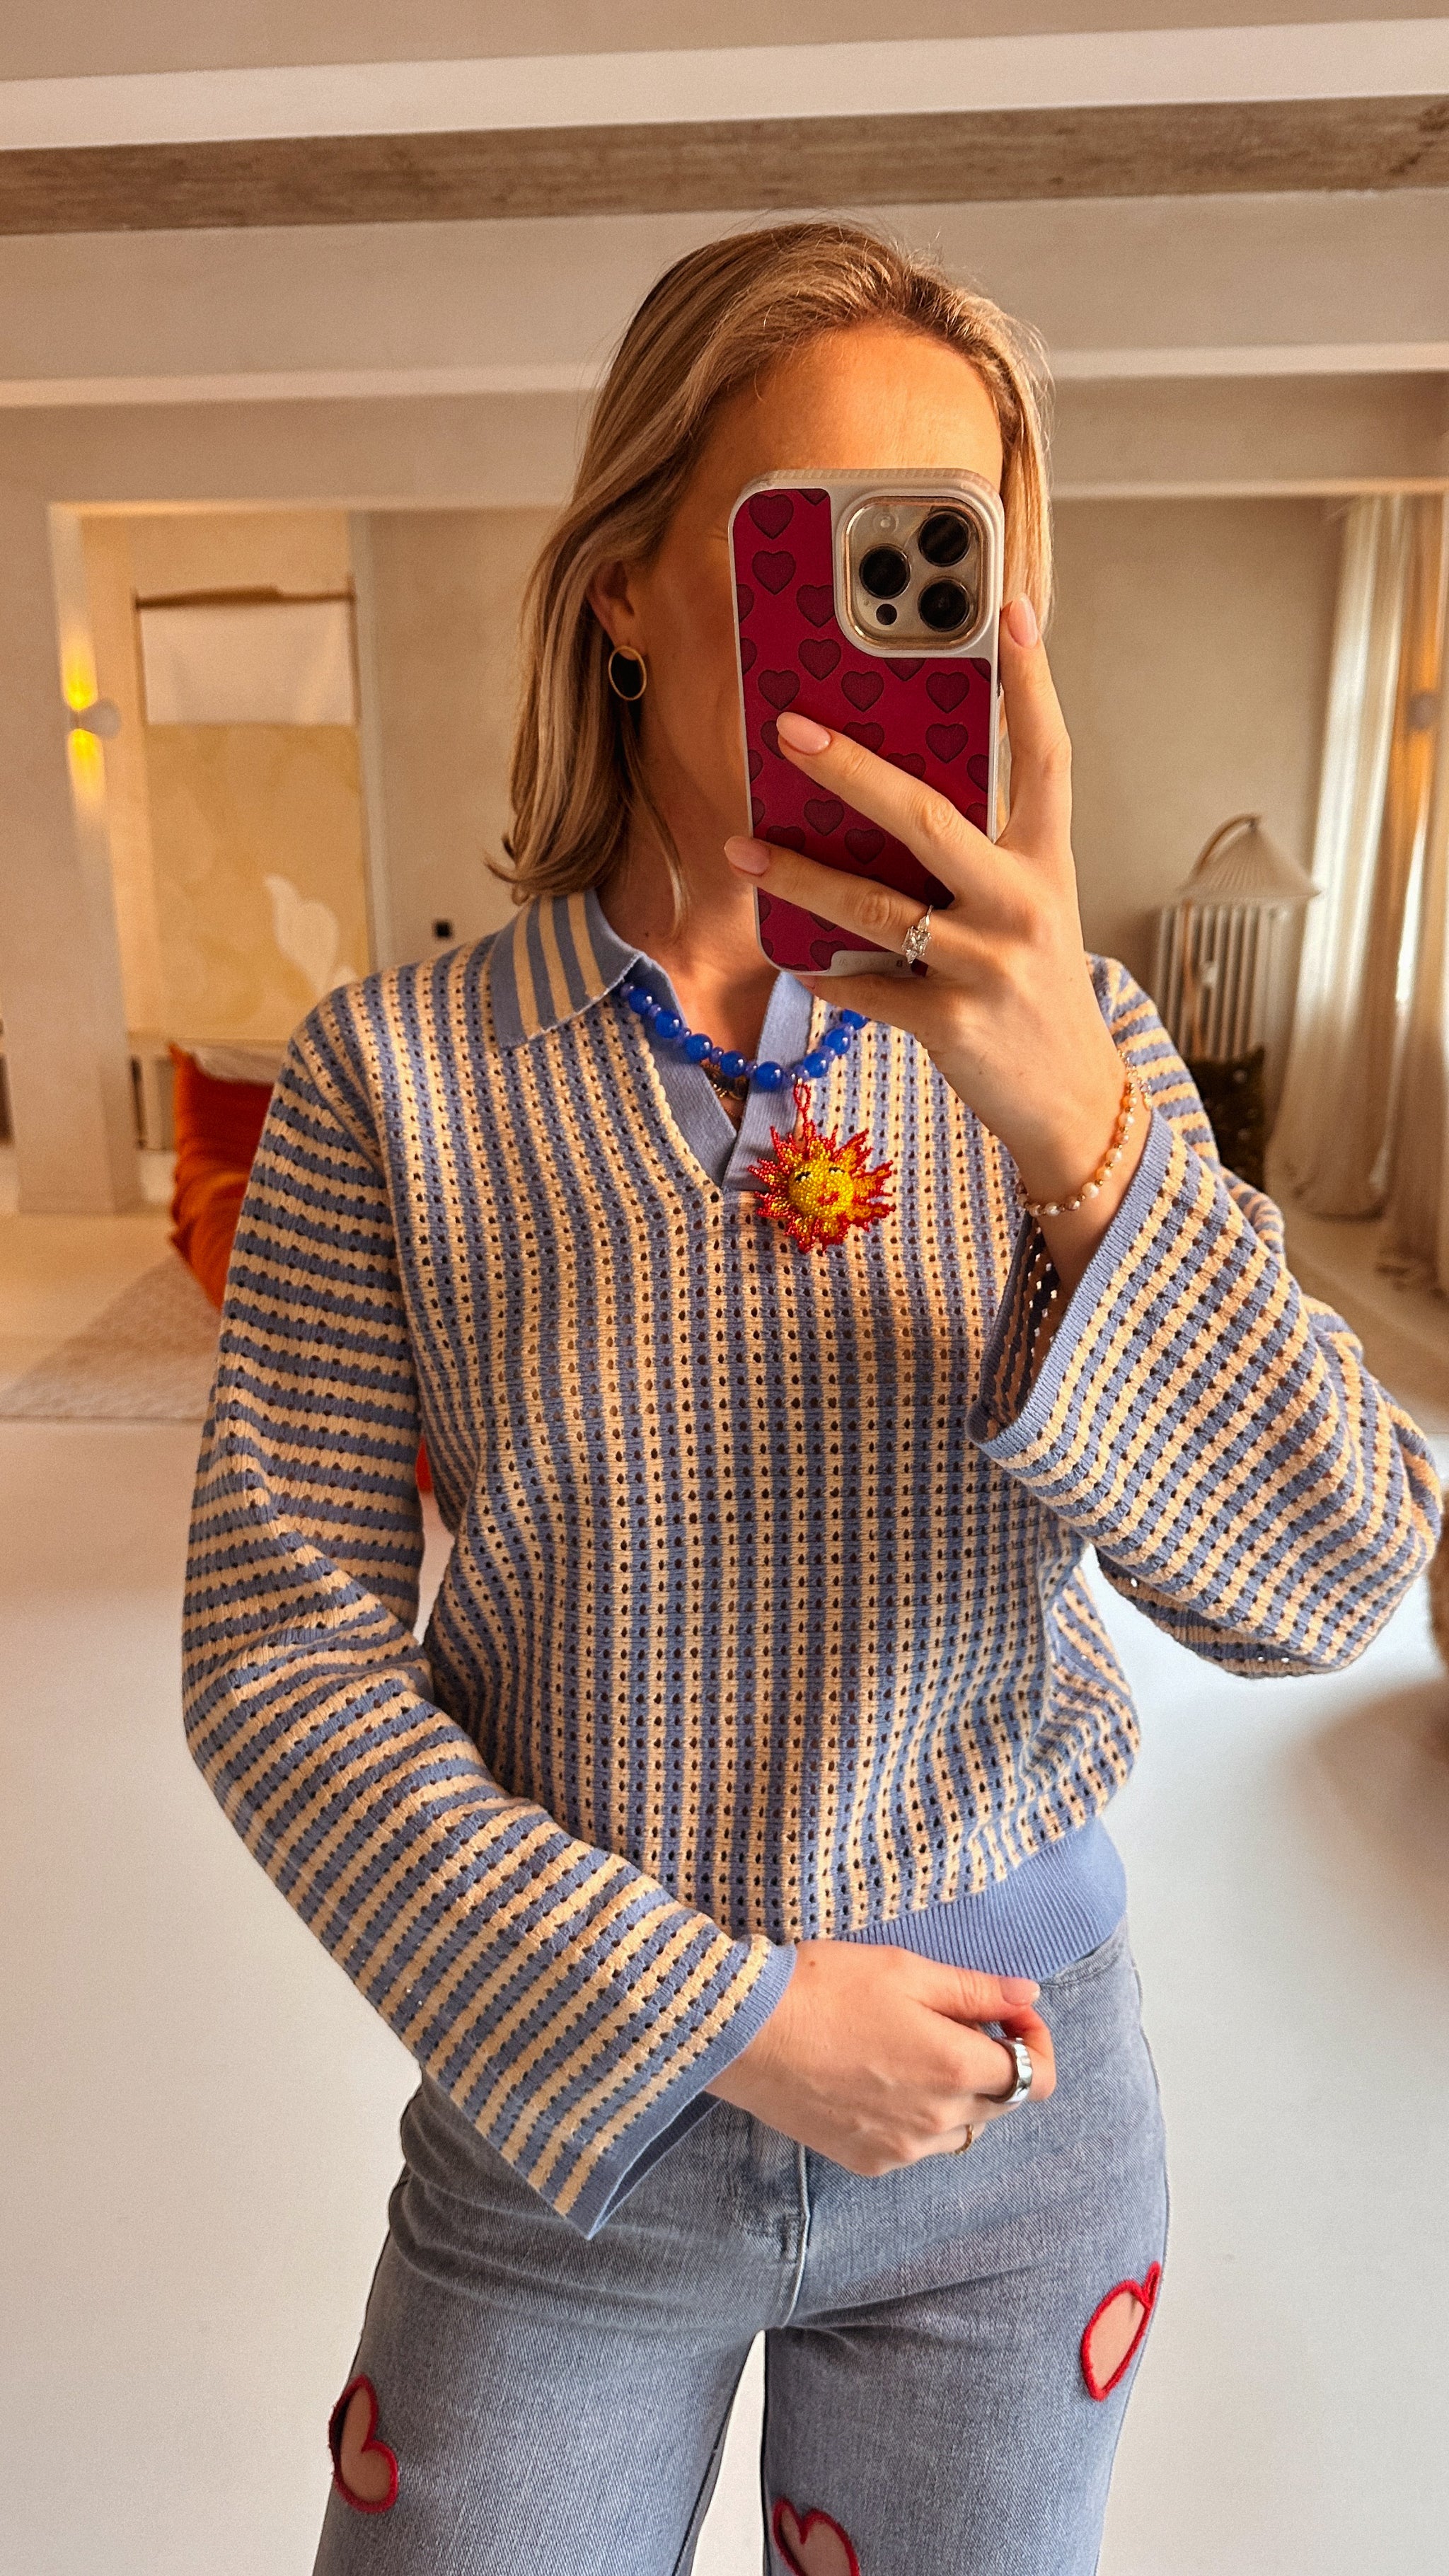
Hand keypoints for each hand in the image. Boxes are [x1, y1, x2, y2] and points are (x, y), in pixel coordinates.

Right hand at [705, 1939, 1054, 2173]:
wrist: (745, 2034)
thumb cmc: (825, 1989)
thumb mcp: (907, 1971)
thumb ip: (976, 1990)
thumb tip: (1028, 1996)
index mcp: (956, 2069)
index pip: (1036, 2078)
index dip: (1034, 2041)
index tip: (1008, 2013)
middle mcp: (937, 2121)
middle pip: (1001, 2103)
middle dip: (993, 2060)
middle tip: (950, 2017)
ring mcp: (902, 2150)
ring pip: (960, 2128)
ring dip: (957, 2094)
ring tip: (912, 2048)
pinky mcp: (868, 2161)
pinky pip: (917, 2145)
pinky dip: (917, 2116)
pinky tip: (880, 2078)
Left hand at [725, 596, 1147, 1291]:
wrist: (1071, 1102)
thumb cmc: (1035, 991)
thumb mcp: (1029, 910)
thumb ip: (975, 856)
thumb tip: (879, 799)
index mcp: (1046, 862)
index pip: (1046, 754)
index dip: (1031, 681)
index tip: (1010, 609)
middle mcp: (1024, 904)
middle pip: (931, 818)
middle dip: (851, 770)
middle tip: (789, 729)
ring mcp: (988, 966)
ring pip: (874, 907)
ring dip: (797, 876)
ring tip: (742, 848)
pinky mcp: (952, 1024)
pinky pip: (863, 986)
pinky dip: (822, 972)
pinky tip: (792, 956)